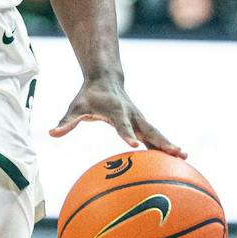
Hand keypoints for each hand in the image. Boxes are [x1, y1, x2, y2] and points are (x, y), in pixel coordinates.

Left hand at [50, 75, 185, 156]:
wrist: (105, 80)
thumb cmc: (88, 96)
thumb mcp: (75, 108)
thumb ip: (67, 122)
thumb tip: (52, 133)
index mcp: (116, 112)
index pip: (122, 125)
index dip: (127, 134)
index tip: (134, 144)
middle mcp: (131, 115)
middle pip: (148, 130)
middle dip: (160, 141)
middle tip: (174, 152)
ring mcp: (139, 119)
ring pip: (156, 133)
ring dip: (169, 144)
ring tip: (184, 156)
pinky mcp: (141, 123)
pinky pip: (155, 136)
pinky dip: (165, 145)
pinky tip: (178, 158)